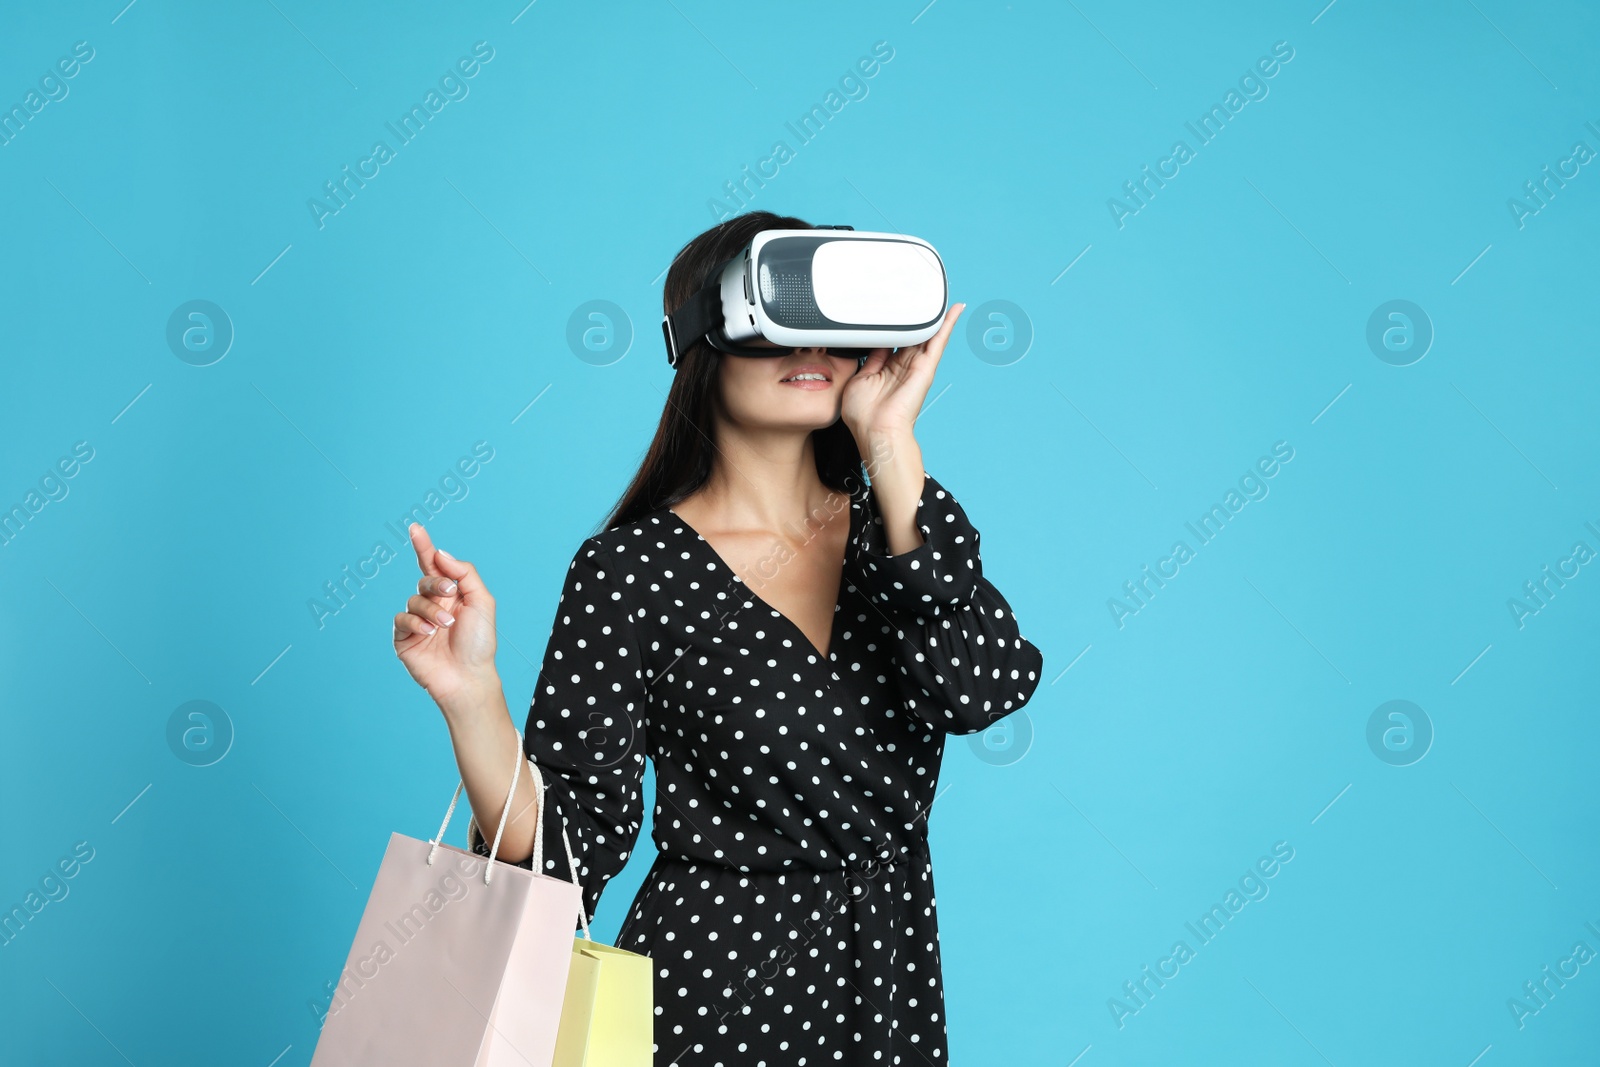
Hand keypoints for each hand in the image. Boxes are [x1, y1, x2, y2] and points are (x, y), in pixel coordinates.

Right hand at [393, 523, 498, 711]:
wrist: (468, 676)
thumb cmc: (479, 642)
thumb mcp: (482, 601)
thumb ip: (464, 573)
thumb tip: (440, 554)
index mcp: (451, 595)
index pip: (434, 566)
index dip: (424, 546)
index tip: (415, 528)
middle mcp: (433, 605)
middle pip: (425, 580)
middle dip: (436, 584)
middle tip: (450, 594)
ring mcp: (417, 621)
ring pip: (413, 599)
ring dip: (431, 610)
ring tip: (445, 626)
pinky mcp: (404, 638)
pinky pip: (401, 619)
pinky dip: (416, 622)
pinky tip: (429, 632)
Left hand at [840, 302, 963, 439]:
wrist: (877, 431)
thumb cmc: (864, 415)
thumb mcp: (858, 379)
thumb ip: (869, 359)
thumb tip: (872, 341)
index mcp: (887, 368)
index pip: (892, 339)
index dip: (893, 323)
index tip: (893, 307)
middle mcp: (904, 366)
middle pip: (911, 334)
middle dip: (916, 315)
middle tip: (919, 293)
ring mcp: (917, 366)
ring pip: (927, 334)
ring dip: (934, 315)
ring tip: (940, 294)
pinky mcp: (926, 367)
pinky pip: (938, 341)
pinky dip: (947, 324)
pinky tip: (955, 309)